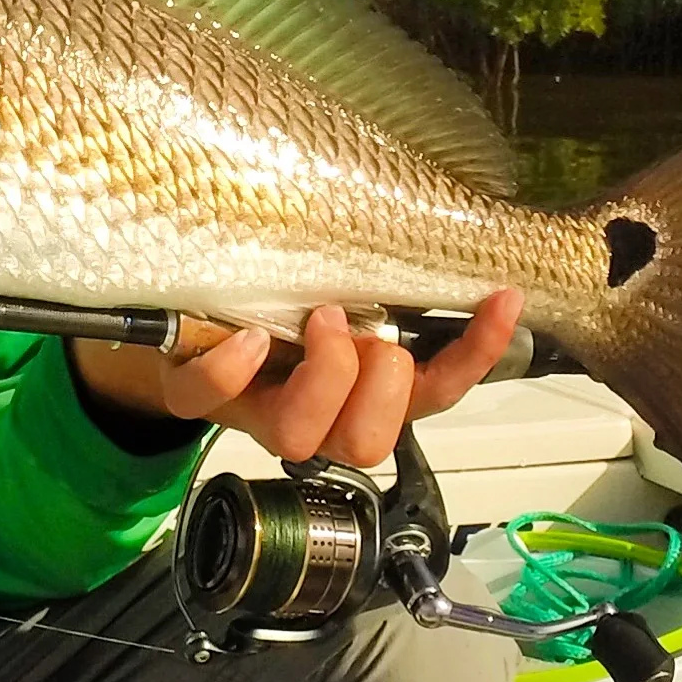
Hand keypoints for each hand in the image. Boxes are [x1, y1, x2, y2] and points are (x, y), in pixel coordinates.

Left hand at [69, 290, 524, 468]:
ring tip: (321, 319)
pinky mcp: (193, 393)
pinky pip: (213, 397)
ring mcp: (253, 409)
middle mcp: (314, 414)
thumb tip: (444, 243)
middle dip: (382, 386)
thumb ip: (384, 282)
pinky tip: (247, 341)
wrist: (180, 318)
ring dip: (328, 378)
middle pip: (371, 439)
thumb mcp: (334, 289)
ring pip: (306, 437)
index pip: (436, 392)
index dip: (474, 355)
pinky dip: (233, 370)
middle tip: (366, 331)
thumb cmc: (274, 302)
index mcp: (359, 393)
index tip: (501, 299)